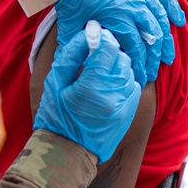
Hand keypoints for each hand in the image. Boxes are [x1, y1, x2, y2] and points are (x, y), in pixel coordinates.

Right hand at [34, 26, 140, 163]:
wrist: (68, 153)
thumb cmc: (56, 116)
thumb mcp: (54, 82)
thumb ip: (71, 55)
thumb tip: (88, 34)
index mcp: (92, 86)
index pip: (108, 48)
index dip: (101, 38)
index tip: (93, 36)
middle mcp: (113, 95)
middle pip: (122, 57)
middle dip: (109, 52)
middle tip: (94, 55)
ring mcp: (125, 105)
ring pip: (129, 71)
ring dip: (116, 66)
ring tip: (99, 72)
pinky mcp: (130, 113)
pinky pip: (133, 86)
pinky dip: (122, 80)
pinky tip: (107, 86)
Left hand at [41, 0, 184, 86]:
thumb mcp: (70, 20)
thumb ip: (75, 43)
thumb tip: (70, 65)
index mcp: (117, 17)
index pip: (135, 47)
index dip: (139, 65)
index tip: (140, 78)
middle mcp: (134, 4)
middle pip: (152, 37)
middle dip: (154, 58)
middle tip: (154, 72)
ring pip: (161, 19)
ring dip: (166, 39)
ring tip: (167, 56)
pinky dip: (173, 8)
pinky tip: (179, 21)